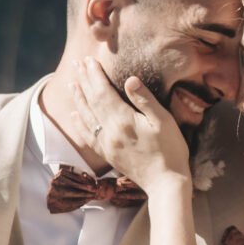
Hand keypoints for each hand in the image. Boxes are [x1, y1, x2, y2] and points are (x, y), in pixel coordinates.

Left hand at [73, 59, 190, 192]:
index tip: (89, 60)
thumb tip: (129, 79)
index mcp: (123, 120)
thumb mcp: (164, 121)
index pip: (103, 92)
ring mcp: (106, 144)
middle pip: (92, 101)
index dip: (95, 75)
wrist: (166, 184)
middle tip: (78, 63)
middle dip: (85, 81)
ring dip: (78, 98)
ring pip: (86, 117)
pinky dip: (79, 123)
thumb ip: (145, 100)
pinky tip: (74, 114)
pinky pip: (87, 136)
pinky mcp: (107, 154)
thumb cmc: (171, 150)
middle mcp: (109, 132)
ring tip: (72, 82)